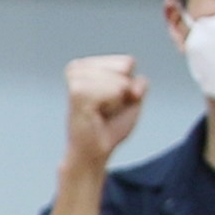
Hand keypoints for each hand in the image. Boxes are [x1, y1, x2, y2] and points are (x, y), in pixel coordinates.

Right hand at [63, 55, 148, 175]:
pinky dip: (113, 106)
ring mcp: (76, 79)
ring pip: (121, 80)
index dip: (128, 85)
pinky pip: (114, 91)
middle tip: (106, 109)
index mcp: (86, 65)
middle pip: (125, 66)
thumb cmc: (108, 127)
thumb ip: (138, 83)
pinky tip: (97, 115)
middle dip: (124, 91)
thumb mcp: (132, 99)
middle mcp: (77, 68)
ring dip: (117, 101)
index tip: (112, 102)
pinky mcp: (77, 92)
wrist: (92, 153)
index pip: (127, 62)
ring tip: (100, 113)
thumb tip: (130, 87)